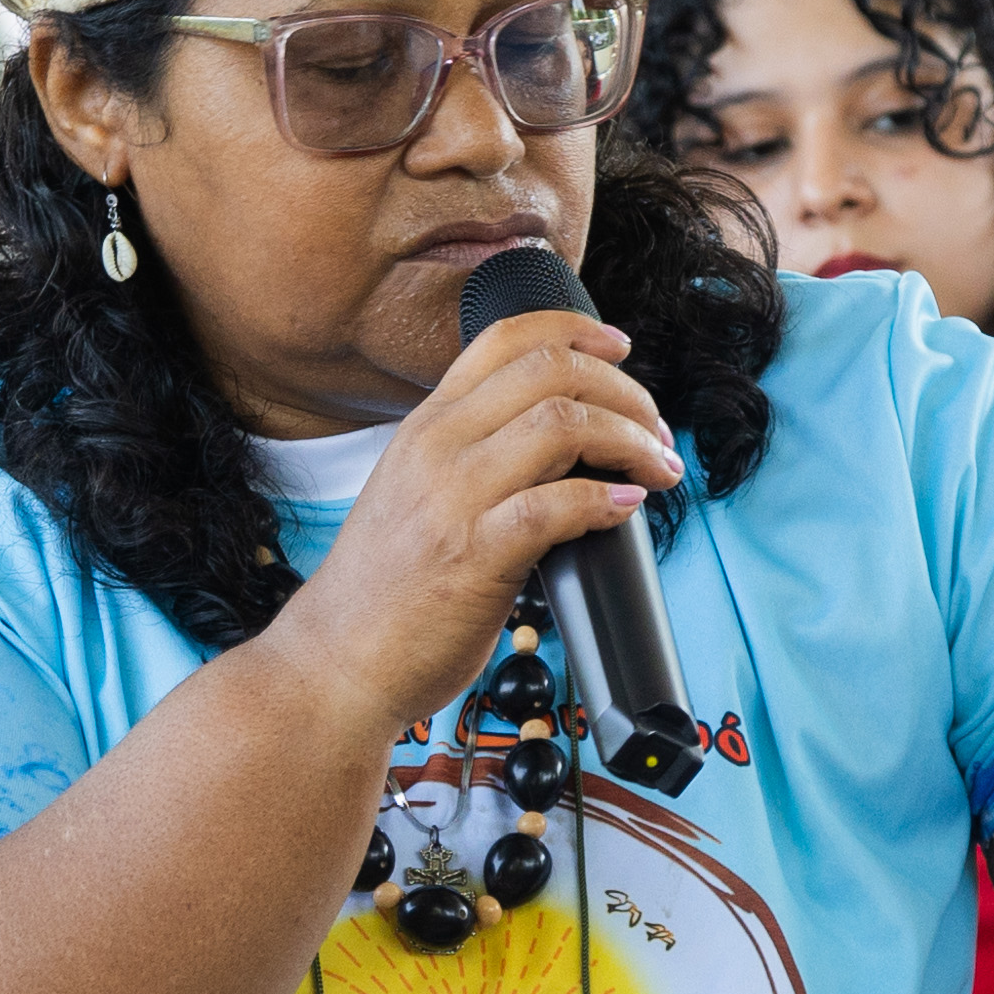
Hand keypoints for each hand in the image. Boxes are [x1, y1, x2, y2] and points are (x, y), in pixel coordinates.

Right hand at [257, 305, 687, 743]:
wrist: (336, 662)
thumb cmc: (384, 591)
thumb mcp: (416, 493)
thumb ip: (472, 457)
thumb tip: (560, 443)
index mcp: (425, 426)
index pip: (505, 338)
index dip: (576, 331)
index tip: (621, 349)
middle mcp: (437, 448)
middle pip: (550, 370)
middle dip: (625, 391)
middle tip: (655, 430)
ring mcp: (453, 500)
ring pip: (563, 422)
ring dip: (630, 439)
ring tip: (657, 468)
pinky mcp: (474, 558)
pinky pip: (556, 504)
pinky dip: (607, 500)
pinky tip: (627, 508)